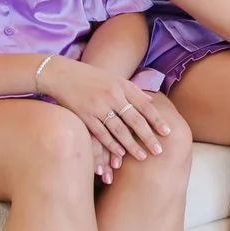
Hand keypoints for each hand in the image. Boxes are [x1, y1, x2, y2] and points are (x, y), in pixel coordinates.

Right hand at [40, 58, 177, 168]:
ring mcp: (98, 106)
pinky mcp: (84, 116)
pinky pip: (101, 133)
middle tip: (159, 151)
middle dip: (148, 137)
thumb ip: (133, 90)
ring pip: (119, 130)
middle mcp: (112, 96)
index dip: (157, 120)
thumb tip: (152, 101)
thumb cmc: (90, 77)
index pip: (145, 106)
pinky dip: (111, 144)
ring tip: (142, 157)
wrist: (61, 73)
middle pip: (135, 120)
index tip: (167, 132)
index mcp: (122, 86)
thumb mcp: (114, 79)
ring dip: (132, 145)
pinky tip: (120, 154)